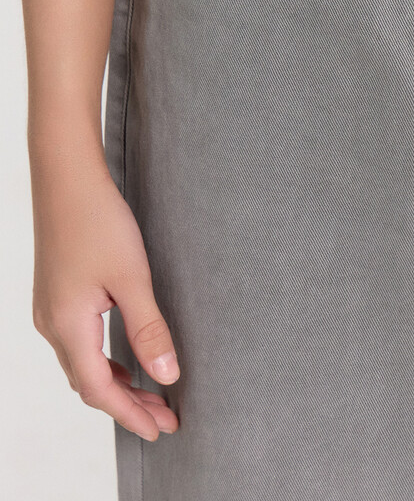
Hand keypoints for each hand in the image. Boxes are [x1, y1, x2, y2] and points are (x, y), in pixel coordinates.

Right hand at [30, 151, 179, 441]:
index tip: (161, 430)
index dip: (131, 415)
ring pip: (84, 363)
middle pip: (89, 382)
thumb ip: (149, 330)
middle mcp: (53, 324)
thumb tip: (167, 376)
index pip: (100, 390)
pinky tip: (126, 357)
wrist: (67, 178)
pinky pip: (80, 344)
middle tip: (165, 418)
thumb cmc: (98, 222)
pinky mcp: (57, 294)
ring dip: (117, 382)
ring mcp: (51, 309)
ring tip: (152, 394)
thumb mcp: (132, 278)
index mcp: (68, 326)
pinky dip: (105, 360)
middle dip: (127, 404)